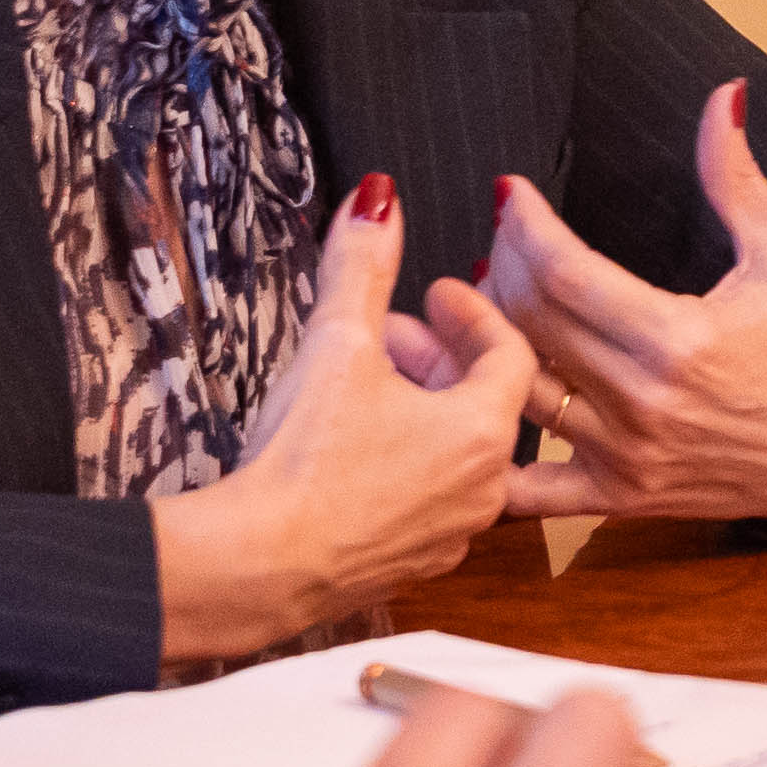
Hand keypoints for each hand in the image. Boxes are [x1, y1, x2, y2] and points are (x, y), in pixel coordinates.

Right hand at [150, 173, 537, 660]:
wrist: (257, 565)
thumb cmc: (303, 463)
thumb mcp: (336, 343)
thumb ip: (363, 266)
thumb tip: (378, 201)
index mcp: (482, 430)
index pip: (509, 353)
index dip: (472, 313)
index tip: (436, 292)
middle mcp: (483, 487)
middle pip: (483, 401)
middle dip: (436, 356)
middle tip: (386, 332)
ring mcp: (451, 533)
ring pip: (455, 450)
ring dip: (420, 407)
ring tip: (364, 382)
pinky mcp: (413, 563)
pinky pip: (428, 496)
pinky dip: (405, 458)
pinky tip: (354, 445)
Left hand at [484, 84, 766, 525]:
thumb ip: (736, 178)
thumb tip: (724, 96)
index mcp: (679, 337)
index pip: (566, 272)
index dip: (525, 226)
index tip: (511, 194)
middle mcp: (644, 401)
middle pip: (531, 323)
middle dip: (499, 267)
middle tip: (496, 238)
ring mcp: (626, 454)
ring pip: (516, 392)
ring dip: (479, 343)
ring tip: (471, 299)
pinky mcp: (618, 495)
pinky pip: (529, 489)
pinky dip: (490, 453)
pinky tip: (474, 406)